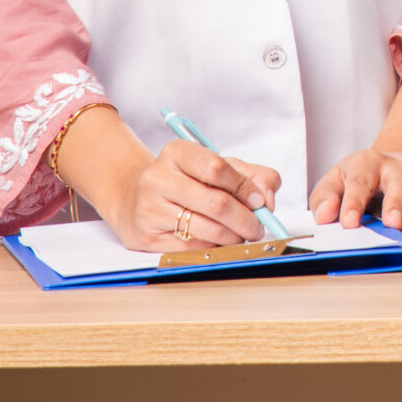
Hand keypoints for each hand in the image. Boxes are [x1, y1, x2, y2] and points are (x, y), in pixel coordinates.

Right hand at [105, 139, 280, 252]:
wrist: (133, 197)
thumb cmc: (184, 181)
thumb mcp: (215, 166)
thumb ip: (250, 175)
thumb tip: (268, 197)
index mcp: (177, 153)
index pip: (217, 167)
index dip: (244, 187)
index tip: (260, 201)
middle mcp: (158, 178)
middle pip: (216, 203)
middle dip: (245, 219)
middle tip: (258, 227)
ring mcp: (149, 208)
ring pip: (206, 230)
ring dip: (233, 237)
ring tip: (240, 235)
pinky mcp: (146, 236)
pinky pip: (192, 248)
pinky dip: (213, 248)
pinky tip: (217, 241)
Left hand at [310, 148, 401, 237]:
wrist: (384, 170)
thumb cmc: (356, 181)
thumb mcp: (333, 183)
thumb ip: (324, 198)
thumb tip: (325, 215)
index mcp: (367, 163)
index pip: (360, 181)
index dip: (354, 202)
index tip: (349, 223)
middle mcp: (395, 170)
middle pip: (399, 183)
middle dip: (396, 204)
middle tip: (391, 225)